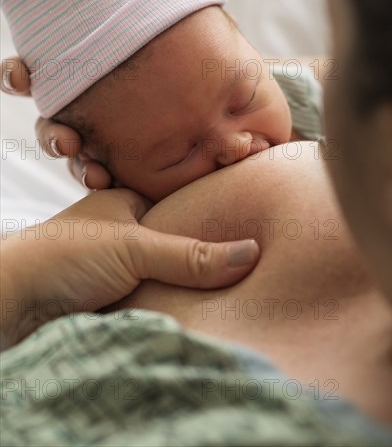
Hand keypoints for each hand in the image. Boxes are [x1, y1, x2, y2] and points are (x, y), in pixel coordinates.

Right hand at [0, 0, 166, 190]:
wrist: (209, 92)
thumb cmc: (175, 49)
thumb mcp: (163, 12)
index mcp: (82, 70)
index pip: (43, 74)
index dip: (23, 76)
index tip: (23, 78)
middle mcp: (86, 105)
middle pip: (53, 118)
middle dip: (50, 129)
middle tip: (63, 135)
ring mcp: (102, 133)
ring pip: (74, 150)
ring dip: (73, 158)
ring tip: (88, 166)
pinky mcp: (123, 158)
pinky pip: (102, 172)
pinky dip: (97, 175)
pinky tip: (105, 178)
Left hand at [0, 189, 259, 349]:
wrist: (11, 303)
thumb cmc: (63, 256)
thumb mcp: (135, 248)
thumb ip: (192, 254)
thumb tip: (250, 253)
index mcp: (129, 202)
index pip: (184, 203)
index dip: (217, 212)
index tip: (253, 221)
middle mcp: (127, 230)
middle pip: (180, 239)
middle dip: (206, 250)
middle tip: (250, 256)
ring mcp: (122, 264)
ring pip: (170, 269)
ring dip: (190, 279)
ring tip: (235, 282)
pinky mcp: (118, 295)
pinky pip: (158, 294)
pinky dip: (174, 299)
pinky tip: (200, 304)